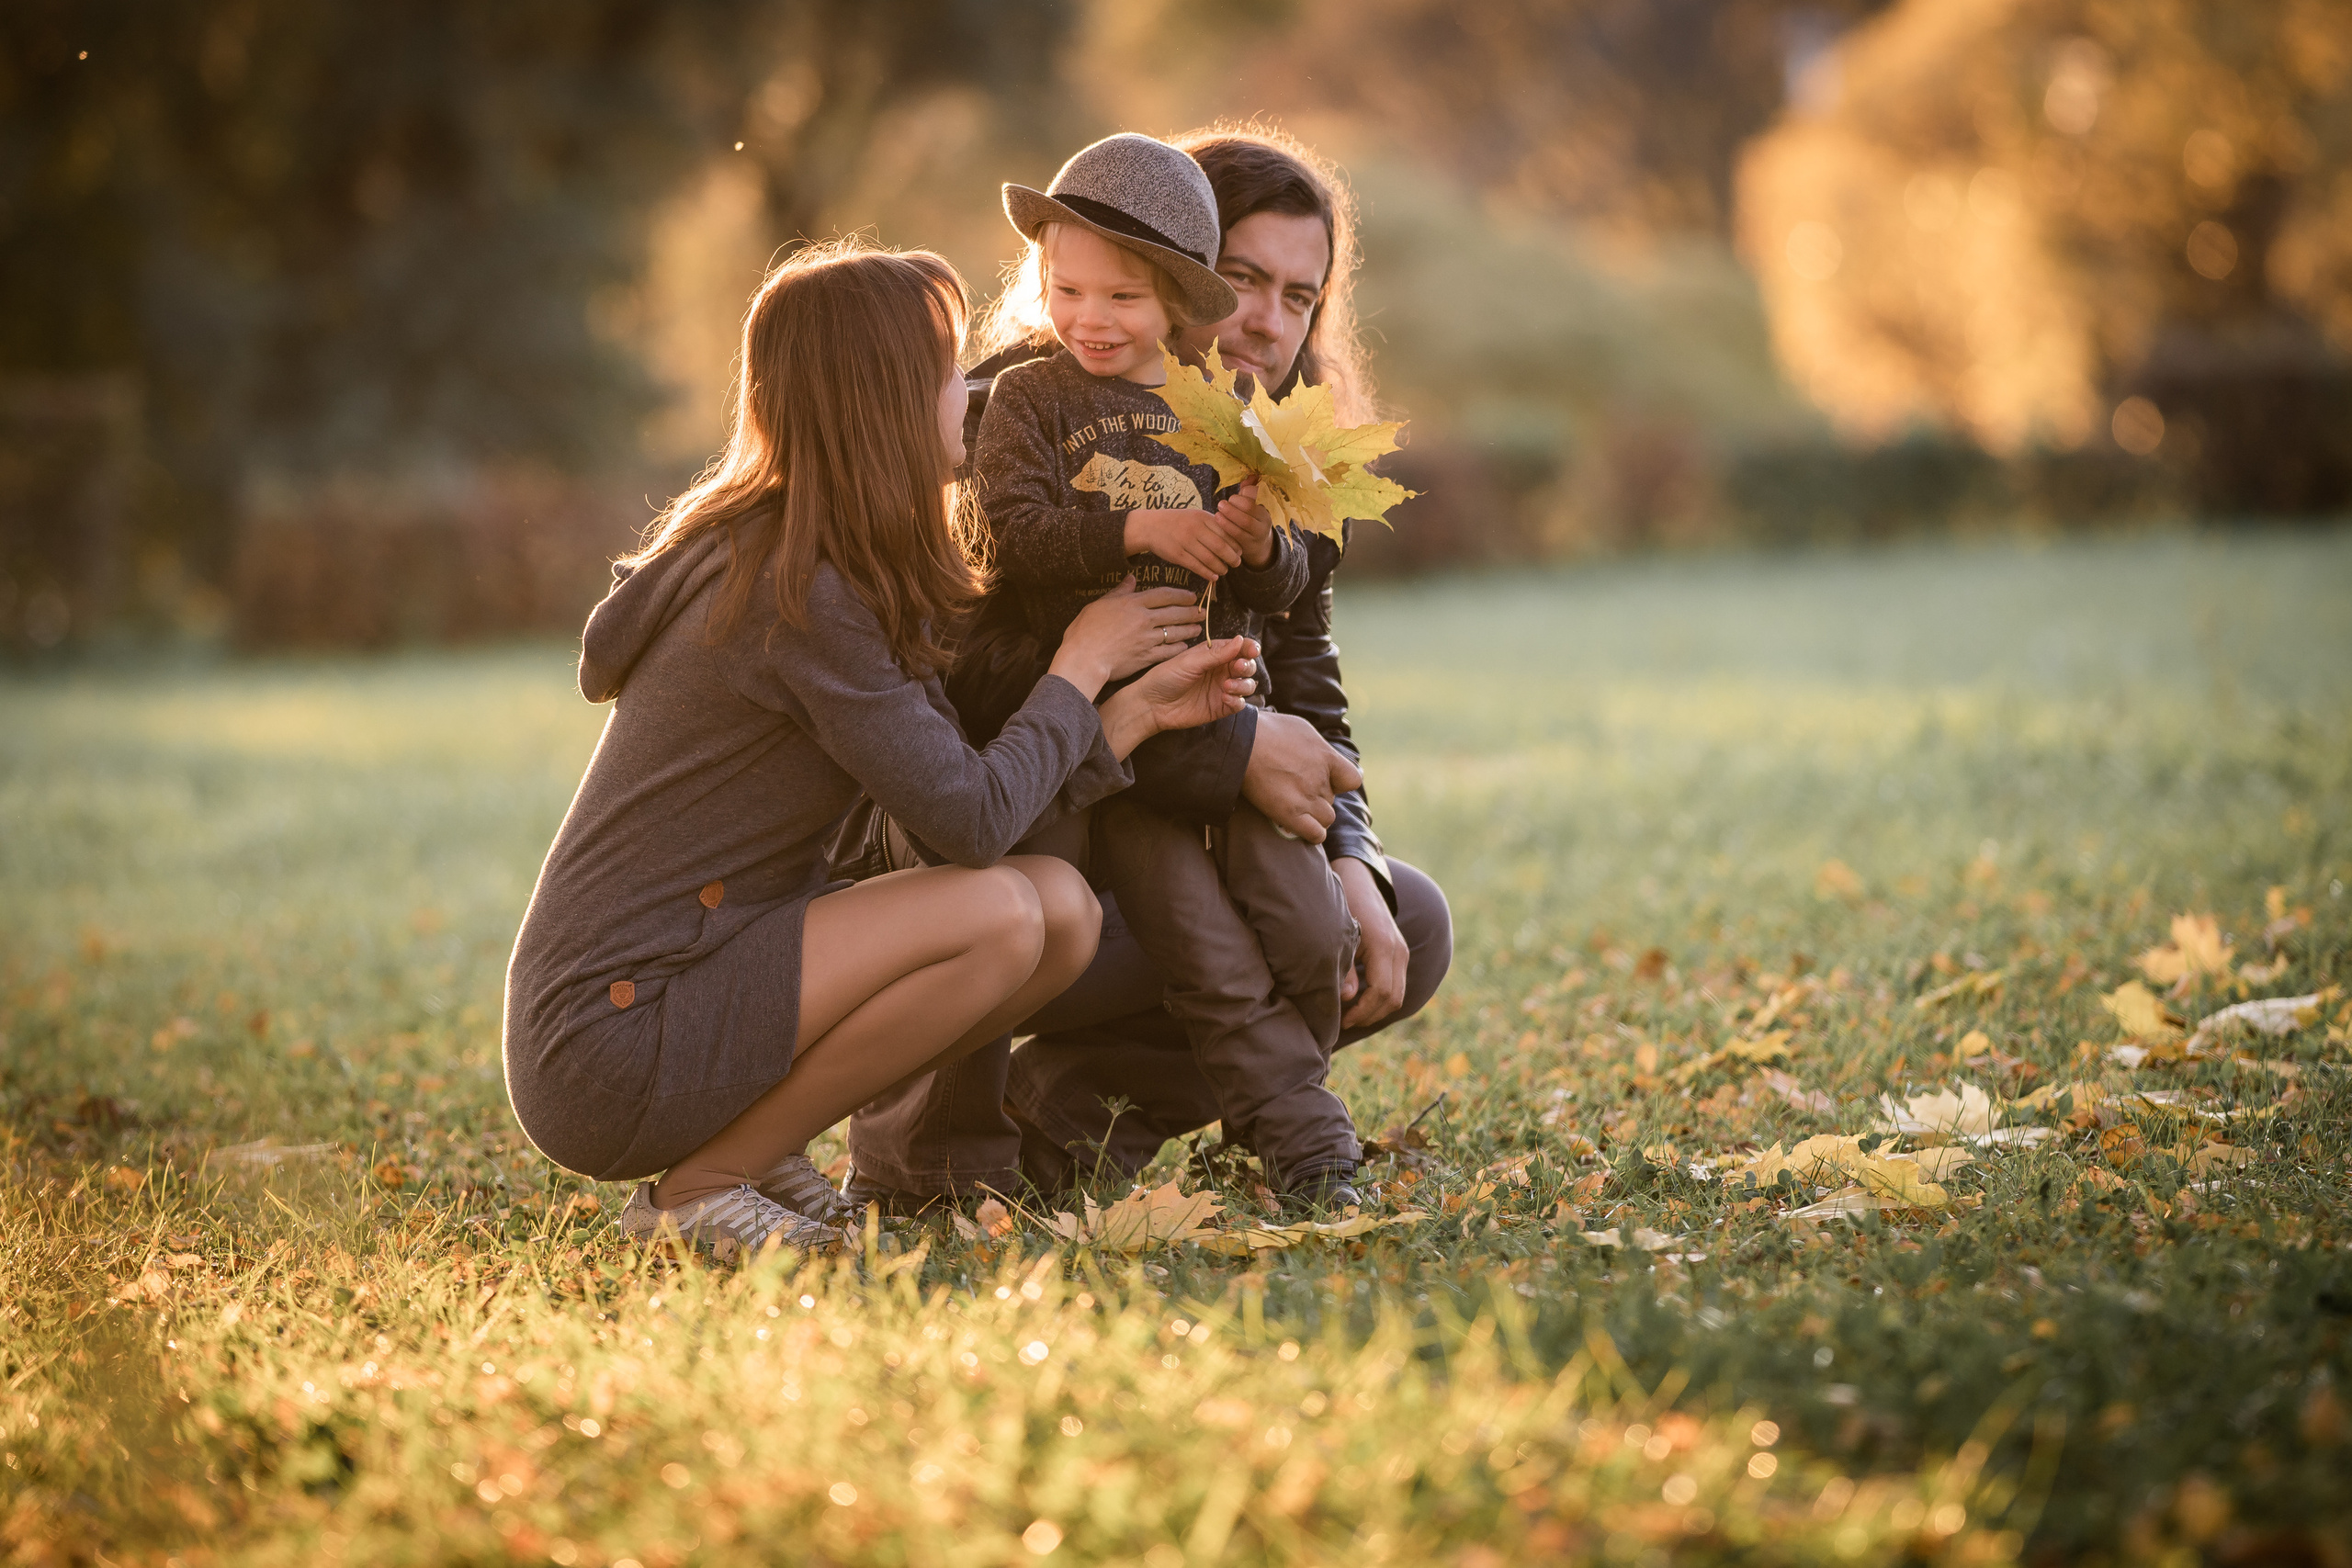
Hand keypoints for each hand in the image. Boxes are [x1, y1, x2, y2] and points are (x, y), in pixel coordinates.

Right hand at [1050, 576, 1207, 691]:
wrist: (1084, 659)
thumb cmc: (1085, 631)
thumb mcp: (1099, 604)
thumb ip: (1119, 591)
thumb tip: (1131, 578)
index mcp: (1133, 603)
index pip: (1165, 595)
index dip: (1181, 595)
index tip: (1192, 596)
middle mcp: (1144, 619)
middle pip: (1175, 612)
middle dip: (1192, 612)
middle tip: (1203, 612)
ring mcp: (1147, 639)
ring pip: (1176, 632)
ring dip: (1189, 630)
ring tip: (1198, 629)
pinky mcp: (1146, 657)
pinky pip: (1169, 651)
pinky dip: (1178, 648)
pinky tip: (1185, 647)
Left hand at [1097, 636, 1258, 756]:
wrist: (1152, 704)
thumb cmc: (1166, 677)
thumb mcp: (1190, 662)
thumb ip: (1217, 653)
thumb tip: (1241, 640)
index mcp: (1214, 654)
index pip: (1240, 647)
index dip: (1249, 647)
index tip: (1252, 650)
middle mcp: (1221, 670)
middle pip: (1247, 665)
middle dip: (1247, 665)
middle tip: (1238, 667)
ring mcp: (1222, 689)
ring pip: (1248, 684)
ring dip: (1244, 684)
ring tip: (1227, 686)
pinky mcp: (1221, 707)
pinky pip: (1239, 703)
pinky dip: (1237, 700)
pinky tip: (1225, 698)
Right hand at [1124, 508, 1247, 580]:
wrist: (1149, 526)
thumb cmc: (1176, 522)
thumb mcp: (1195, 516)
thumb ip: (1212, 524)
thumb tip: (1234, 540)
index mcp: (1202, 517)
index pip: (1226, 532)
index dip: (1235, 544)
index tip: (1240, 551)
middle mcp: (1195, 528)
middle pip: (1220, 546)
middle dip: (1232, 557)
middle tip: (1236, 563)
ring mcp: (1185, 542)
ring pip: (1209, 558)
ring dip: (1220, 567)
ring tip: (1224, 571)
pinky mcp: (1177, 554)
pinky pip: (1196, 566)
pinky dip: (1207, 573)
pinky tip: (1213, 577)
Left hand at [1218, 480, 1275, 567]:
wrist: (1258, 545)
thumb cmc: (1251, 519)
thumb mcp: (1253, 505)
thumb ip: (1250, 490)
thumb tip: (1251, 476)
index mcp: (1267, 507)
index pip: (1258, 495)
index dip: (1245, 493)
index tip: (1235, 495)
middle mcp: (1265, 520)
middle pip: (1250, 508)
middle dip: (1234, 503)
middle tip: (1222, 503)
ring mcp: (1258, 533)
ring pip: (1244, 522)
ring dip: (1229, 514)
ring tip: (1218, 510)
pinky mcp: (1248, 544)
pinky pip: (1236, 534)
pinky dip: (1226, 525)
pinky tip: (1218, 519)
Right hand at [1239, 711, 1361, 843]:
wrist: (1242, 742)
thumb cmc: (1267, 730)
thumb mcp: (1301, 728)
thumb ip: (1316, 745)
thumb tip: (1320, 754)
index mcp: (1326, 757)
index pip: (1352, 780)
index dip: (1340, 783)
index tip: (1327, 781)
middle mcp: (1321, 779)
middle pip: (1332, 799)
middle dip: (1319, 797)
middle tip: (1297, 791)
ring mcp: (1307, 798)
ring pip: (1327, 818)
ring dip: (1315, 815)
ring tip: (1297, 808)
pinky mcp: (1290, 814)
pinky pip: (1315, 833)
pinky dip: (1312, 834)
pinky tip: (1302, 828)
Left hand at [1336, 856, 1407, 1028]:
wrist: (1359, 880)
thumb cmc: (1344, 906)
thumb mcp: (1341, 937)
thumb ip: (1345, 969)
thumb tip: (1347, 998)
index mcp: (1384, 947)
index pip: (1381, 992)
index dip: (1363, 1011)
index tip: (1343, 1020)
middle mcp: (1398, 951)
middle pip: (1394, 999)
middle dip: (1370, 1015)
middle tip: (1346, 1021)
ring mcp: (1402, 952)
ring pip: (1398, 994)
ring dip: (1377, 1008)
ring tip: (1352, 1014)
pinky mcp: (1400, 953)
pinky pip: (1396, 984)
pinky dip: (1381, 997)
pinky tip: (1360, 998)